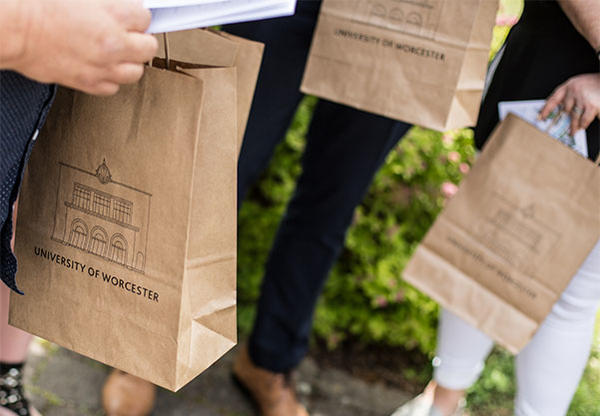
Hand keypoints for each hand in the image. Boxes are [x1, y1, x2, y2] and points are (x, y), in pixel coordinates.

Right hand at [2, 0, 157, 94]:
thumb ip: (108, 1)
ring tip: (117, 53)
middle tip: (128, 36)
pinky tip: (100, 66)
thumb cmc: (38, 6)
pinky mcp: (89, 83)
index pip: (146, 18)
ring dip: (129, 62)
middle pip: (149, 48)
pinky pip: (113, 87)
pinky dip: (110, 78)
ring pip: (136, 72)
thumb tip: (118, 5)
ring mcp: (103, 67)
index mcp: (115, 15)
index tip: (129, 17)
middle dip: (140, 40)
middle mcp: (114, 44)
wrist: (13, 28)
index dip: (136, 17)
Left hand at [540, 73, 599, 135]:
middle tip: (560, 128)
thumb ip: (573, 95)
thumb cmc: (597, 83)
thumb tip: (564, 110)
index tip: (541, 117)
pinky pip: (584, 119)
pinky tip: (582, 127)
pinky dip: (583, 124)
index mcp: (570, 85)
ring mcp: (583, 98)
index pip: (554, 98)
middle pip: (565, 109)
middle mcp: (574, 90)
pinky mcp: (592, 105)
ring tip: (572, 132)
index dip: (546, 109)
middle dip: (564, 120)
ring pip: (574, 116)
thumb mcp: (582, 85)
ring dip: (573, 126)